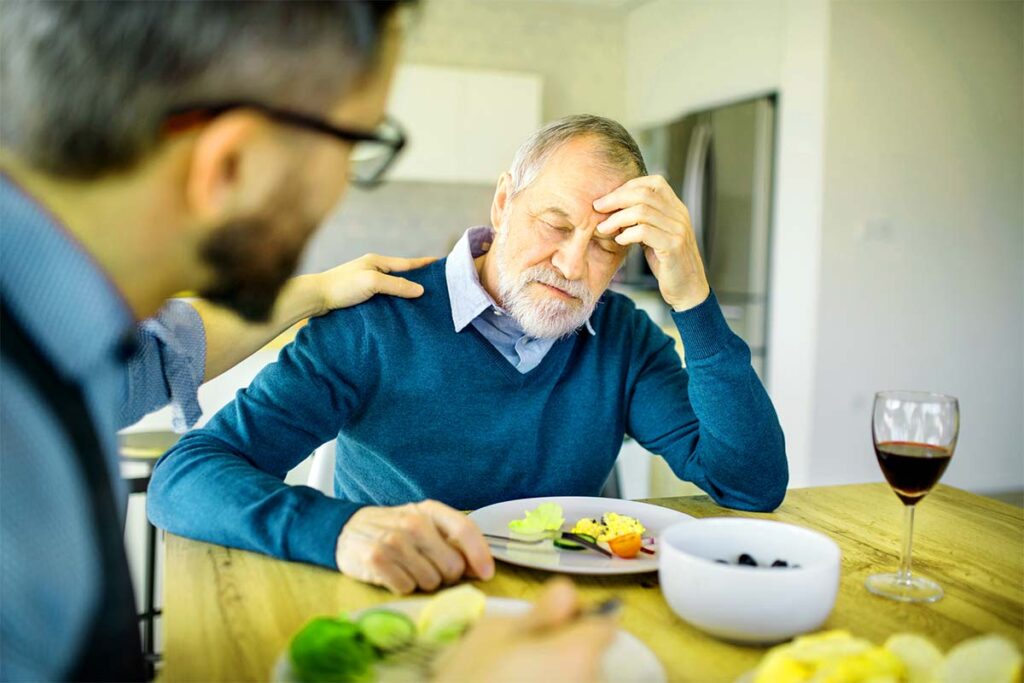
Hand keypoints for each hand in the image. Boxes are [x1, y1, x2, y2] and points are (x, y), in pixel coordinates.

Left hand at [301, 253, 438, 316]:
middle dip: (418, 279)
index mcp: (377, 262)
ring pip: (392, 287)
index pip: (407, 263)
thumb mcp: (372, 283)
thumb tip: (420, 290)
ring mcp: (366, 282)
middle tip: (437, 286)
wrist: (316, 298)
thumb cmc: (342, 286)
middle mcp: (373, 270)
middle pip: (401, 275)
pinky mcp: (361, 296)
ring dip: (405, 292)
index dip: (424, 264)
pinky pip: (384, 297)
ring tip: (422, 300)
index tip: (440, 263)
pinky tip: (400, 309)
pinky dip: (394, 301)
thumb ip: (397, 285)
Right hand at [335, 500, 494, 593]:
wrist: (348, 530)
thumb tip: (481, 569)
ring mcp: (393, 540)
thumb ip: (453, 541)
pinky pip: (406, 588)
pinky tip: (393, 574)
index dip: (480, 554)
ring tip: (408, 568)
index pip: (464, 529)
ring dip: (423, 582)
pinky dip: (403, 586)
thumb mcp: (425, 524)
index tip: (487, 574)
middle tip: (431, 568)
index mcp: (430, 510)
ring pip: (430, 581)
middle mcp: (413, 522)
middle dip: (446, 575)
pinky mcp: (375, 559)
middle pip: (452, 566)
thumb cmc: (396, 529)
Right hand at [433, 578, 617, 682]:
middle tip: (522, 651)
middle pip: (590, 655)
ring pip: (576, 676)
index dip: (581, 619)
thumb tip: (568, 592)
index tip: (557, 621)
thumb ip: (539, 613)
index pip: (603, 625)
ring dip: (554, 672)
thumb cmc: (472, 676)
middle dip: (564, 647)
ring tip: (514, 675)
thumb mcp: (495, 633)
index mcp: (578, 653)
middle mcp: (591, 679)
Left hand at [594, 175, 709, 311]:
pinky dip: (627, 234)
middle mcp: (680, 215)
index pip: (654, 183)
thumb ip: (642, 222)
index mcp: (677, 209)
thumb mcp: (655, 237)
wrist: (689, 290)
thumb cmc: (668, 264)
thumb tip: (615, 210)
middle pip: (644, 194)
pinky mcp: (673, 247)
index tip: (608, 198)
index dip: (628, 186)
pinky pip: (644, 232)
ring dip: (617, 218)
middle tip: (597, 208)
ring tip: (604, 228)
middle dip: (616, 198)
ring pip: (642, 211)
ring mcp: (678, 230)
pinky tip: (619, 241)